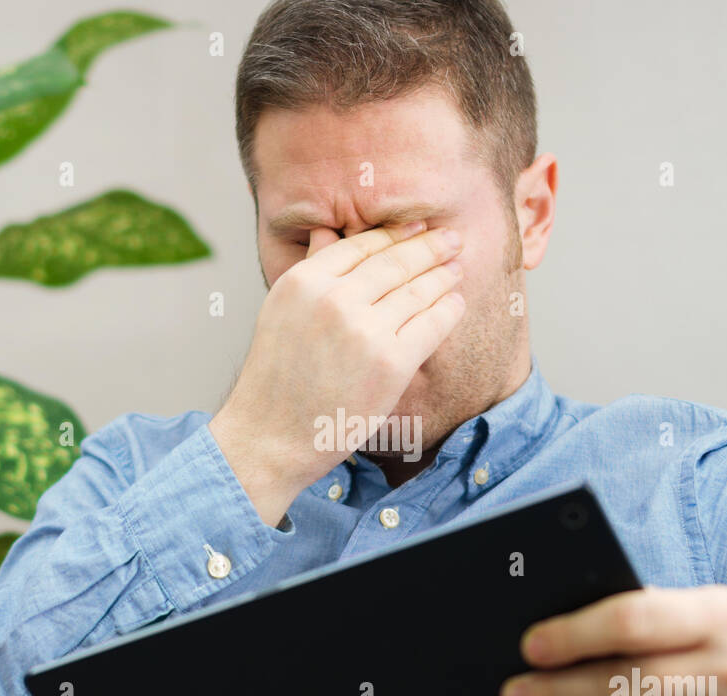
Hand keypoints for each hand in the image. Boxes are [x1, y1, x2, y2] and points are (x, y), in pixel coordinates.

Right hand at [209, 222, 465, 524]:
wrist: (270, 438)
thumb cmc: (276, 380)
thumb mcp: (281, 312)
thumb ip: (309, 271)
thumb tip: (328, 231)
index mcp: (303, 282)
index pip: (360, 245)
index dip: (395, 234)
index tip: (417, 227)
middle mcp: (333, 299)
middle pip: (394, 261)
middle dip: (428, 246)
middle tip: (451, 239)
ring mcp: (364, 330)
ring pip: (417, 290)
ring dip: (443, 276)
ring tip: (456, 268)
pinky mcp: (391, 362)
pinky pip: (431, 324)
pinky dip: (448, 310)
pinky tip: (455, 304)